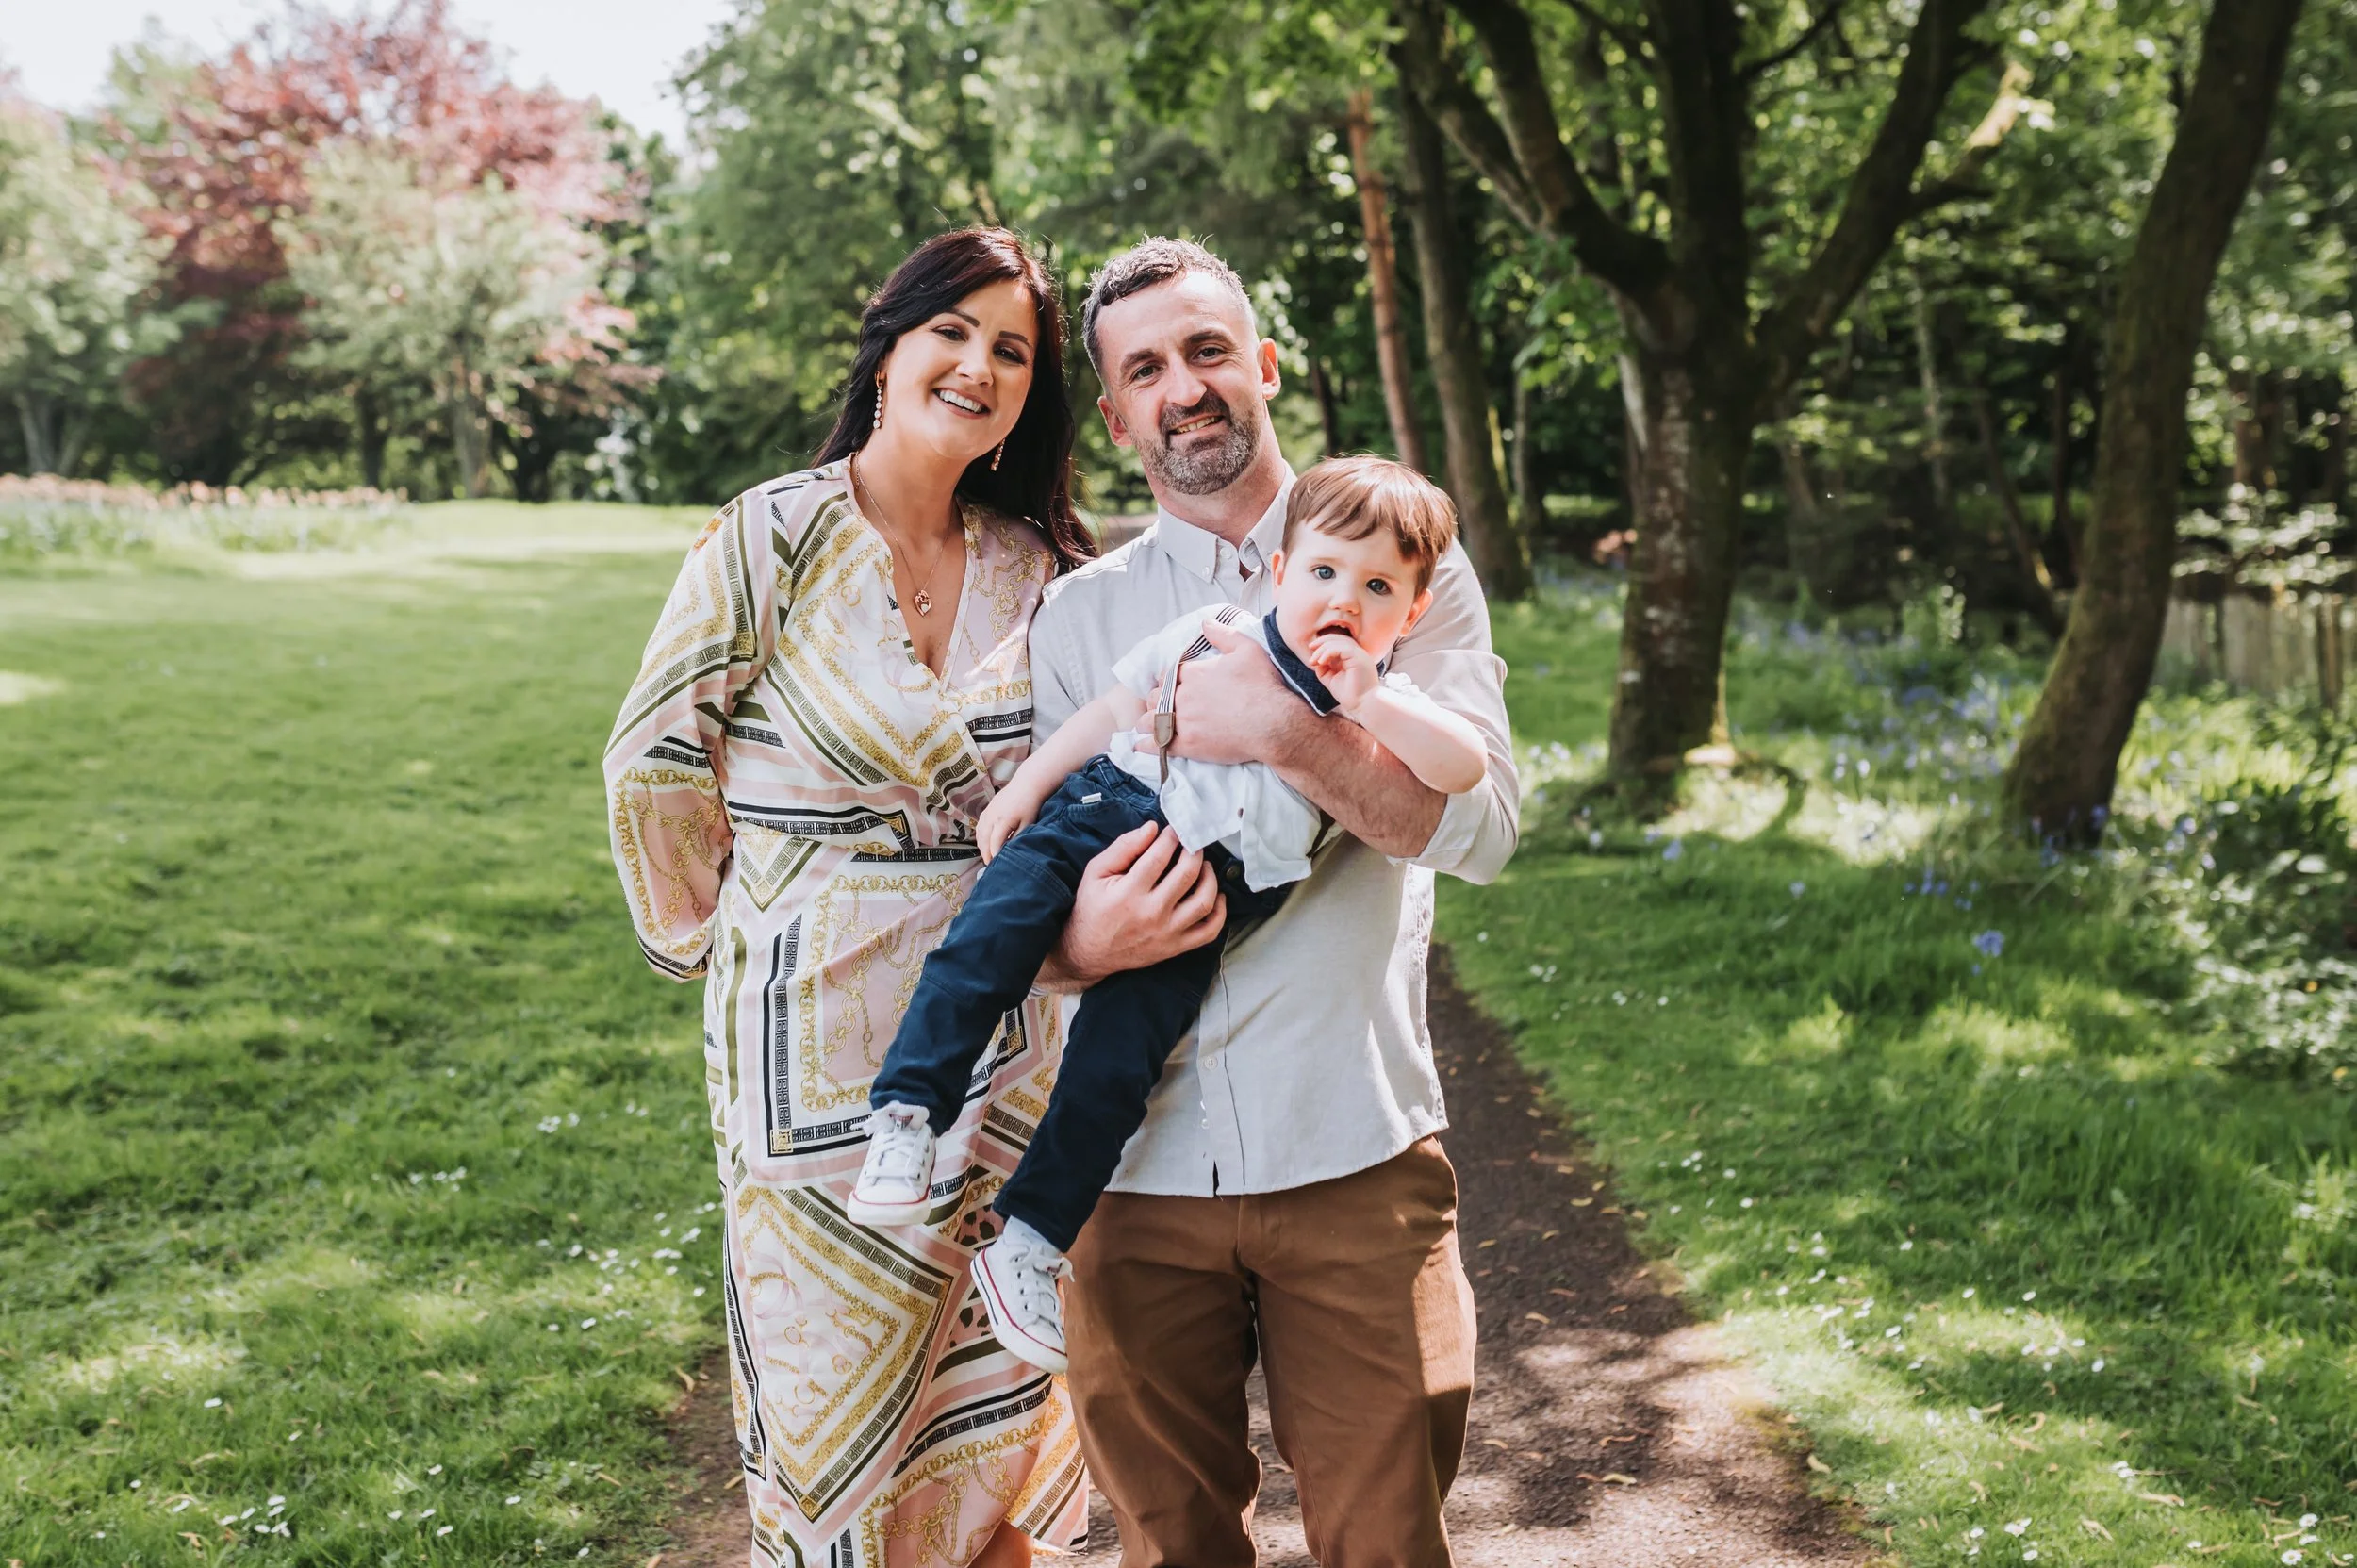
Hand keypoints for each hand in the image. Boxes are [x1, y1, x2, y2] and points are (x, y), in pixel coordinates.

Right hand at [976, 788, 1040, 862]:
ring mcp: (988, 812)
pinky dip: (980, 836)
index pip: (994, 843)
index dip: (994, 855)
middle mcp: (992, 817)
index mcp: (1002, 821)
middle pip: (984, 840)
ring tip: (987, 856)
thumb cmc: (1030, 804)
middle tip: (990, 865)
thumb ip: (1018, 837)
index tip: (997, 865)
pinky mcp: (987, 809)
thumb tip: (1010, 850)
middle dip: (985, 854)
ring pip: (979, 833)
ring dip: (981, 846)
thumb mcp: (1028, 823)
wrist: (1026, 784)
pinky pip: (979, 826)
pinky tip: (984, 843)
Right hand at [1042, 822, 1224, 989]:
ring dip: (1210, 877)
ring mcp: (1167, 933)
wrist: (1089, 953)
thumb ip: (1123, 848)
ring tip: (1203, 865)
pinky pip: (1209, 931)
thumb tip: (1152, 828)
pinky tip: (1216, 895)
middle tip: (1191, 842)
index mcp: (1129, 893)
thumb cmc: (1092, 908)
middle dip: (1194, 851)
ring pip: (1204, 901)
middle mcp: (1152, 913)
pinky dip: (1220, 911)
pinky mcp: (1176, 947)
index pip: (1160, 856)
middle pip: (1187, 874)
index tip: (1174, 830)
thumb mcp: (1096, 872)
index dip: (1171, 837)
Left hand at [1150, 616, 1302, 766]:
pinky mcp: (1188, 745)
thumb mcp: (1247, 649)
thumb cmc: (1262, 685)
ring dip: (1149, 720)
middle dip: (1157, 700)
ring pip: (1151, 720)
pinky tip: (1141, 745)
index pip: (1168, 675)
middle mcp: (1182, 696)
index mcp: (1193, 673)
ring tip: (1150, 724)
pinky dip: (1147, 744)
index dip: (1169, 681)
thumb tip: (1205, 622)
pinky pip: (1158, 744)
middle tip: (1164, 705)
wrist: (1273, 723)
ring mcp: (1183, 721)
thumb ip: (1223, 634)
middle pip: (1156, 697)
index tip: (1173, 685)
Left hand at [1307, 632, 1377, 713]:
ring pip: (1339, 642)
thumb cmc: (1349, 695)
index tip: (1312, 651)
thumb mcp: (1331, 679)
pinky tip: (1321, 661)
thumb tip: (1316, 660)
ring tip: (1314, 660)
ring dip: (1323, 649)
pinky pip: (1341, 648)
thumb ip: (1324, 668)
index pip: (1339, 642)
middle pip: (1339, 638)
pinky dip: (1328, 652)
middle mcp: (1359, 653)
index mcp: (1354, 657)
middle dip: (1322, 641)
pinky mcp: (1359, 658)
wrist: (1362, 705)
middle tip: (1310, 648)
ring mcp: (1360, 654)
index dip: (1324, 643)